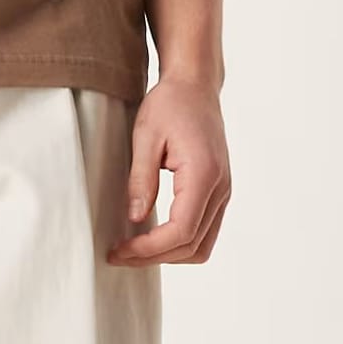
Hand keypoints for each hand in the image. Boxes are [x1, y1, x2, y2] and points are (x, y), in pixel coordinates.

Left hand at [107, 77, 231, 266]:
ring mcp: (223, 192)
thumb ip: (141, 179)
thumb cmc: (170, 104)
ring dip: (168, 255)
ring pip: (202, 246)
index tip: (120, 249)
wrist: (195, 86)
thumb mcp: (145, 136)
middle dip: (153, 257)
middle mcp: (220, 188)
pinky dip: (179, 243)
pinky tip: (152, 237)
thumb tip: (136, 218)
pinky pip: (204, 232)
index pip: (181, 231)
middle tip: (119, 255)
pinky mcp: (218, 193)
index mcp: (204, 174)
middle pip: (192, 245)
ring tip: (133, 250)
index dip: (149, 248)